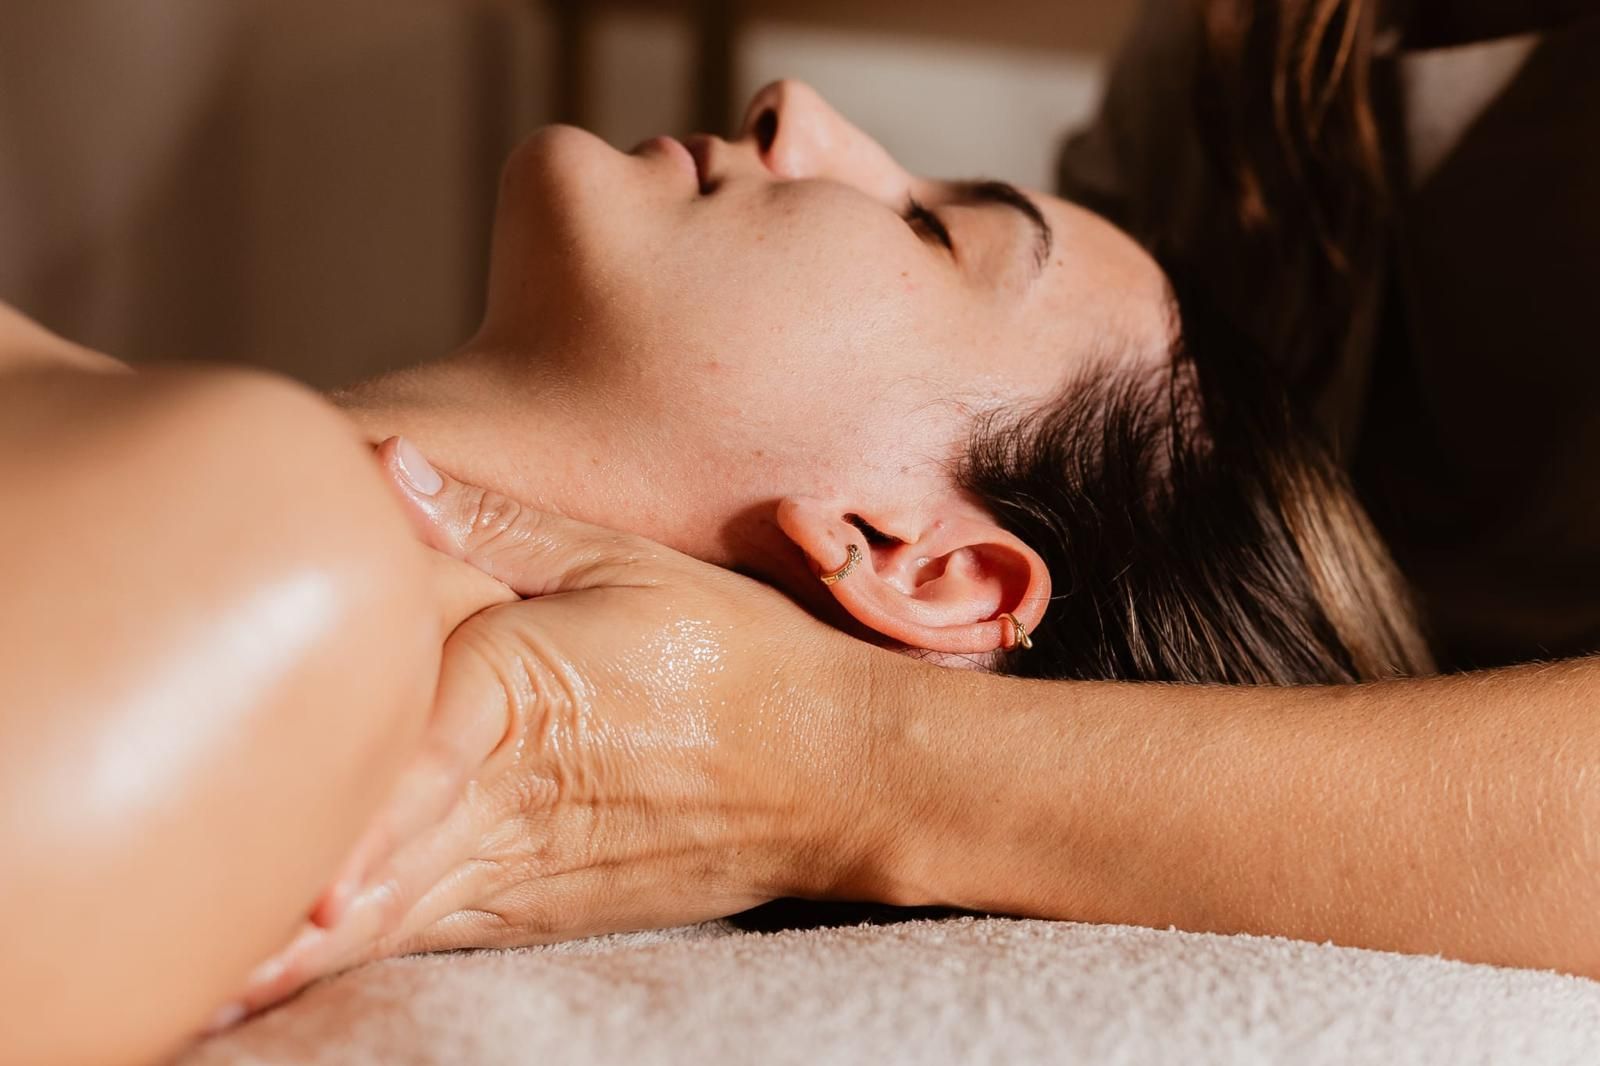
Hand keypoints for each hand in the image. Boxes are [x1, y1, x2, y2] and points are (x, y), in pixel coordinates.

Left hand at [231, 438, 892, 1016]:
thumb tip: (383, 465)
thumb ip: (495, 523)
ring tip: (209, 996)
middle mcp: (510, 801)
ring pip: (391, 924)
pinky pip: (430, 938)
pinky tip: (283, 982)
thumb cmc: (730, 653)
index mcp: (521, 697)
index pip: (417, 769)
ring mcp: (521, 870)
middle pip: (378, 869)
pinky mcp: (536, 910)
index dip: (357, 833)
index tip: (302, 896)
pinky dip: (356, 963)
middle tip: (183, 965)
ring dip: (300, 962)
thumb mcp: (623, 562)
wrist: (833, 769)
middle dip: (281, 919)